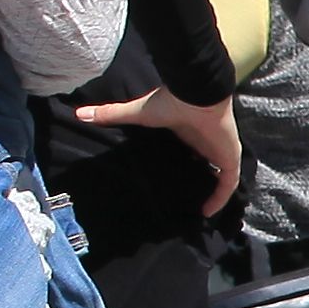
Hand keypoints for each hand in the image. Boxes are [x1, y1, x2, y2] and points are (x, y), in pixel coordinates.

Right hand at [72, 85, 244, 208]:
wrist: (196, 95)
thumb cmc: (169, 103)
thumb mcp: (136, 113)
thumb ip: (111, 114)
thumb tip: (78, 113)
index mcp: (187, 132)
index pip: (189, 150)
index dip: (183, 163)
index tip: (170, 178)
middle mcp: (204, 143)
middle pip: (205, 164)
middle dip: (198, 179)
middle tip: (184, 199)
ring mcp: (219, 151)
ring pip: (219, 176)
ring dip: (212, 192)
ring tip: (197, 211)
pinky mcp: (230, 158)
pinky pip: (228, 184)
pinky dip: (220, 198)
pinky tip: (207, 212)